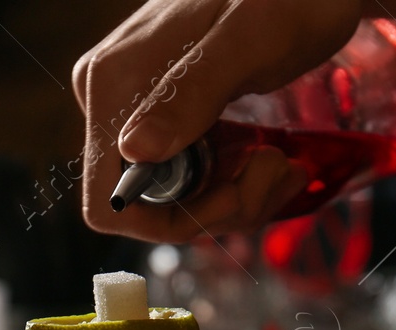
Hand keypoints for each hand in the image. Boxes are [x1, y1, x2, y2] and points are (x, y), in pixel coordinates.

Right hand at [72, 0, 366, 241]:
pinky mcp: (167, 116)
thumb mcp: (247, 42)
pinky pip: (191, 178)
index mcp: (113, 84)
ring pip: (176, 199)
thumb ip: (190, 92)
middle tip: (277, 170)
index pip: (111, 202)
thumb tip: (135, 150)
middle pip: (149, 206)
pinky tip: (274, 159)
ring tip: (284, 163)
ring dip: (238, 197)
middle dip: (220, 206)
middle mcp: (114, 101)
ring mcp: (139, 110)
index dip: (174, 221)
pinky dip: (236, 182)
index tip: (235, 197)